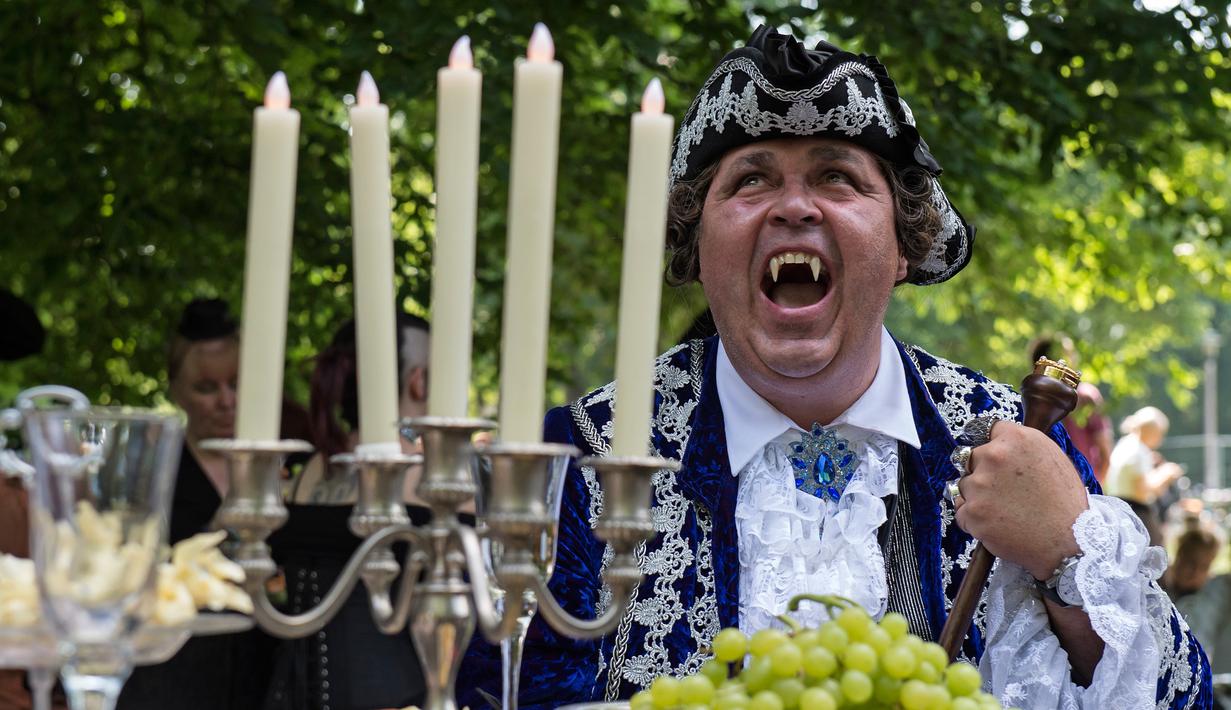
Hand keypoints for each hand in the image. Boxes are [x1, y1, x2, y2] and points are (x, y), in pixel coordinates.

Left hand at [952, 421, 1088, 580]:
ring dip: (977, 497)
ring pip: (964, 485)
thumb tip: (998, 441)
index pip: (983, 429)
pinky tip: (997, 525)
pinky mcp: (972, 511)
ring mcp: (980, 484)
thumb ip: (1021, 447)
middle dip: (981, 472)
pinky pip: (962, 512)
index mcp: (1017, 439)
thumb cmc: (1065, 503)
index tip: (994, 458)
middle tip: (1004, 491)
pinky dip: (974, 520)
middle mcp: (994, 456)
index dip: (990, 445)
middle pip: (969, 457)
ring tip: (1005, 511)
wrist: (1069, 542)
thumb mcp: (1053, 458)